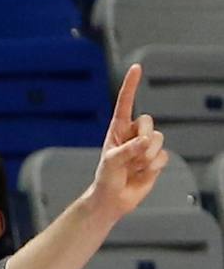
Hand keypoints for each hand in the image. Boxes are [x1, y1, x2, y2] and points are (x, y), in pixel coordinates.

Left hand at [84, 63, 168, 220]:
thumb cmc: (105, 179)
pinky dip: (153, 167)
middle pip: (148, 121)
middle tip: (130, 155)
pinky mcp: (155, 159)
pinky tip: (142, 173)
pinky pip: (163, 157)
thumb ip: (127, 150)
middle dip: (142, 138)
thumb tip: (145, 141)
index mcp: (118, 130)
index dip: (131, 86)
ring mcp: (145, 147)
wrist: (113, 199)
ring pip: (159, 139)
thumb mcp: (111, 162)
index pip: (125, 104)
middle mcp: (133, 135)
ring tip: (134, 167)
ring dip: (146, 156)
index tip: (136, 68)